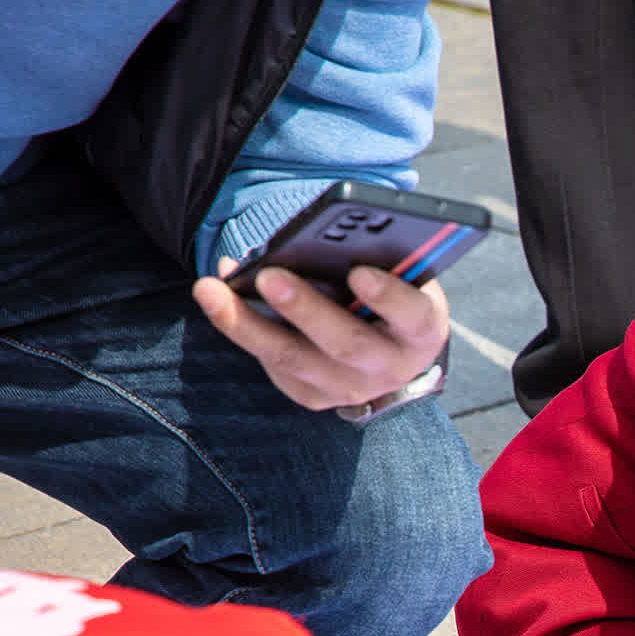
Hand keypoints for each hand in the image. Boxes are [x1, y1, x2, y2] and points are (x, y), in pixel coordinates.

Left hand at [193, 259, 448, 412]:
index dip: (388, 296)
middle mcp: (390, 368)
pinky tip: (217, 297)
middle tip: (269, 276)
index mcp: (422, 331)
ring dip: (249, 324)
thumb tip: (316, 239)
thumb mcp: (401, 277)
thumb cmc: (393, 298)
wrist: (391, 350)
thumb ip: (377, 261)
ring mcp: (350, 388)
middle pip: (345, 343)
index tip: (360, 273)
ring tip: (212, 290)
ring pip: (294, 359)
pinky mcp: (313, 396)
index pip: (413, 316)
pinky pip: (273, 364)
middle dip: (304, 309)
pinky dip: (241, 328)